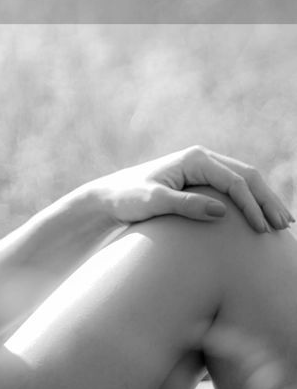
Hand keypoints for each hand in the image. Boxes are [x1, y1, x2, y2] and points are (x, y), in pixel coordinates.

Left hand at [90, 145, 293, 233]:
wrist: (110, 196)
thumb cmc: (128, 199)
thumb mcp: (152, 202)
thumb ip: (185, 205)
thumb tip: (220, 211)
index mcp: (194, 159)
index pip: (234, 181)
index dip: (252, 205)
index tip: (261, 230)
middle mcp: (202, 158)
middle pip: (247, 176)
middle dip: (267, 200)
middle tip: (284, 226)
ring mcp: (203, 167)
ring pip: (245, 180)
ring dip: (265, 200)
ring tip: (282, 223)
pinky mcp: (202, 180)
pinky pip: (235, 187)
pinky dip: (253, 200)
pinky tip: (262, 217)